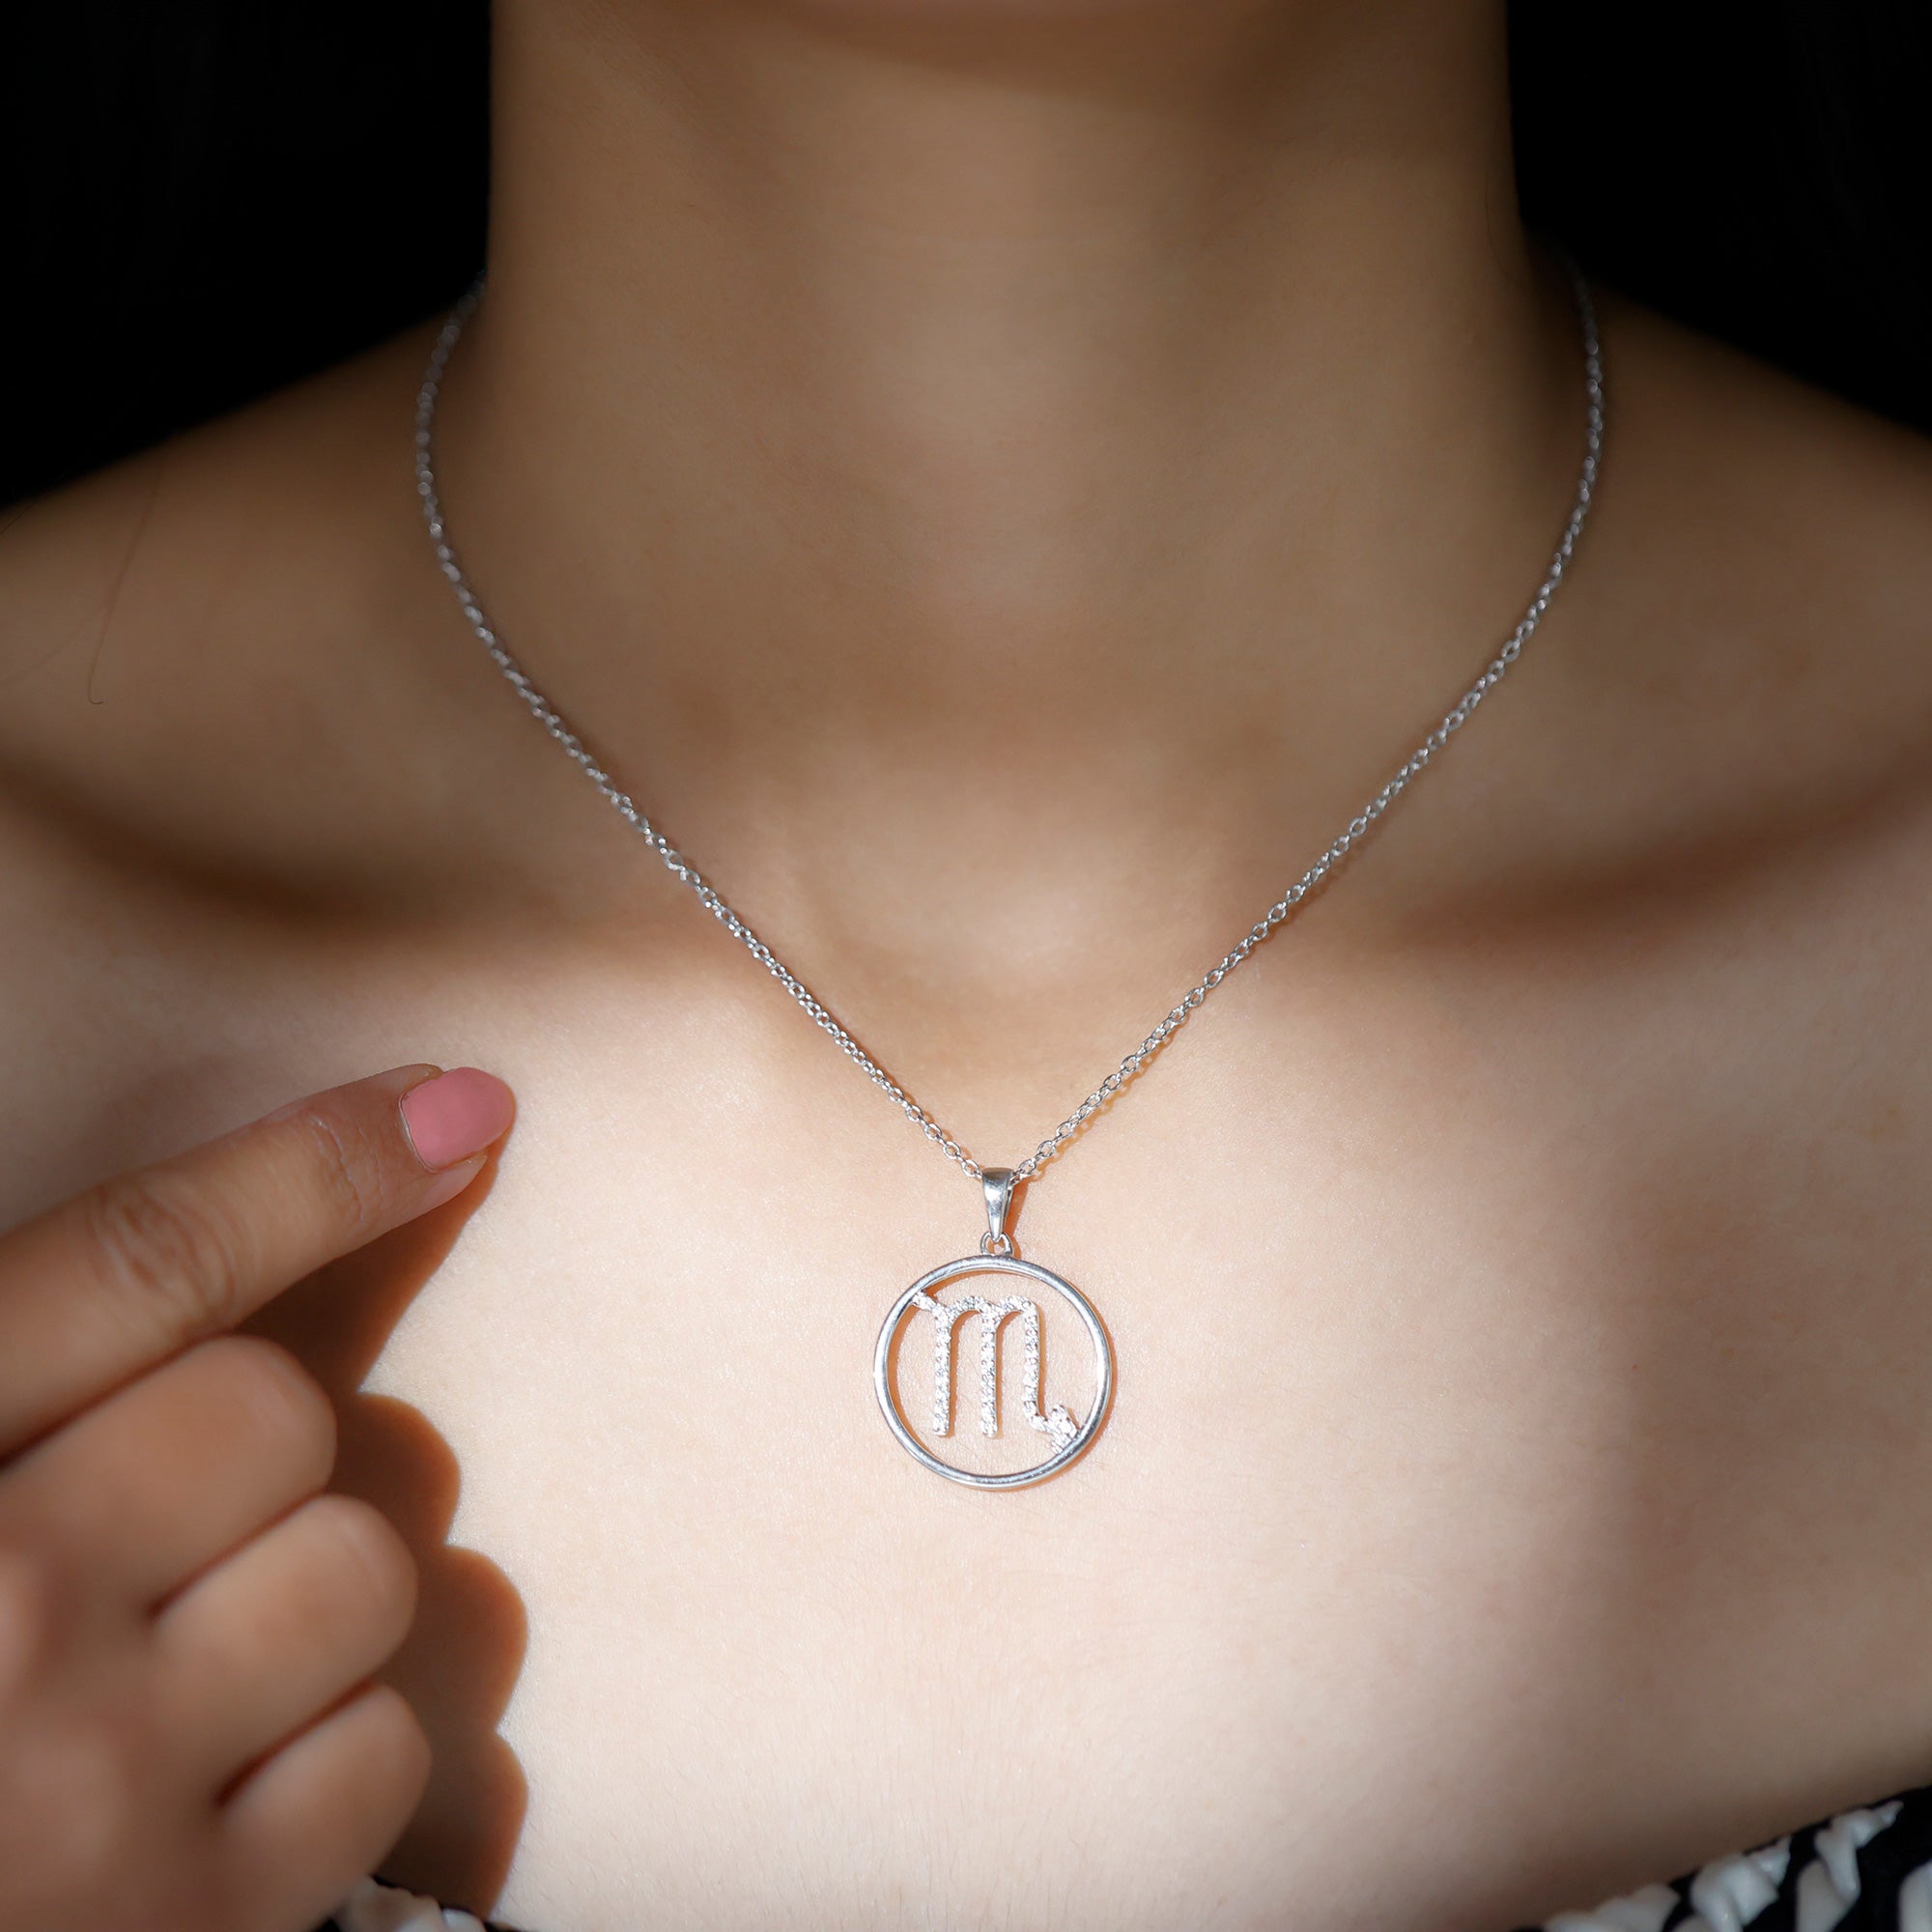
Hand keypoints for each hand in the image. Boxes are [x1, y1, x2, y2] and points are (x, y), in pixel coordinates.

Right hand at [0, 1063, 514, 1931]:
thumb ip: (24, 1376)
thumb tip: (199, 1305)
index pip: (139, 1264)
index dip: (311, 1168)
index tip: (455, 1106)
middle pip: (279, 1412)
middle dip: (245, 1454)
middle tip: (149, 1536)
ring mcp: (94, 1787)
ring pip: (360, 1571)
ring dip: (302, 1603)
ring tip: (172, 1674)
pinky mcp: (190, 1929)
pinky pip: (385, 1752)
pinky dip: (329, 1756)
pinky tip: (211, 1793)